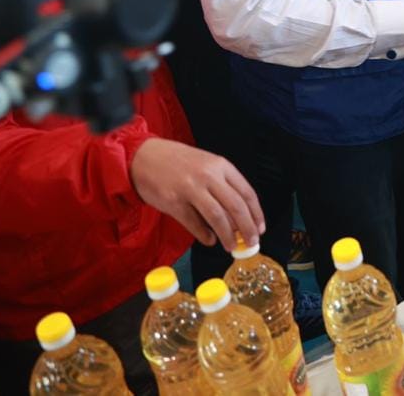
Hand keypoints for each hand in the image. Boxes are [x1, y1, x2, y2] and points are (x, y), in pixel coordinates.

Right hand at [130, 138, 264, 250]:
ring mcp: (191, 188)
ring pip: (218, 217)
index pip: (247, 193)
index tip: (260, 228)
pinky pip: (194, 223)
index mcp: (221, 166)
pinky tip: (209, 240)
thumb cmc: (178, 162)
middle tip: (251, 242)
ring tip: (232, 246)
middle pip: (236, 207)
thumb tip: (239, 216)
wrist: (143, 157)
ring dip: (227, 235)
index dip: (256, 214)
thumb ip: (223, 185)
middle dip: (247, 228)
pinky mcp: (174, 202)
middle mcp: (209, 176)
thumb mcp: (206, 165)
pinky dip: (204, 235)